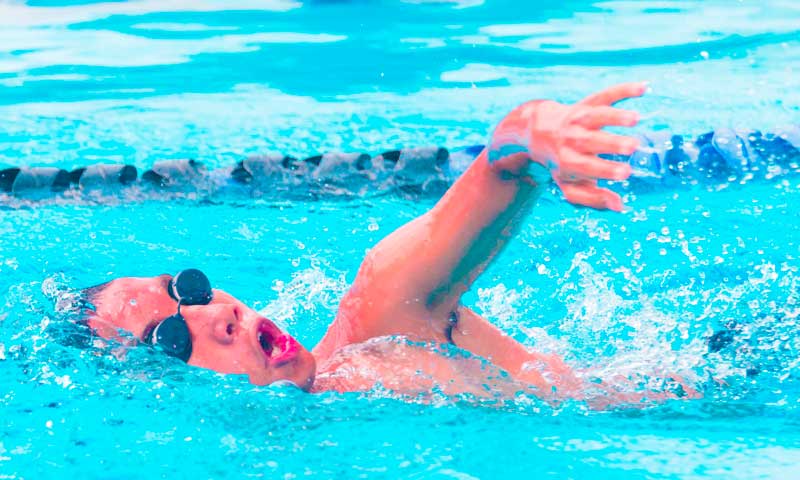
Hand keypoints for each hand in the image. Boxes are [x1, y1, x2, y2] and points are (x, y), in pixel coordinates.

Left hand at [489, 82, 645, 210]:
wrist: (537, 131)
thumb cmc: (560, 164)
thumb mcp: (569, 184)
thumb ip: (593, 198)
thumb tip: (620, 207)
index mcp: (568, 161)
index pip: (588, 166)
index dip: (606, 170)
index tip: (626, 173)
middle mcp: (572, 139)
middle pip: (592, 141)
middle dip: (612, 143)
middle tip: (633, 147)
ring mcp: (579, 119)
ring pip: (596, 116)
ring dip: (615, 116)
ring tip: (635, 118)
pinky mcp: (587, 103)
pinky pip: (604, 95)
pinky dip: (623, 90)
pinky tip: (644, 88)